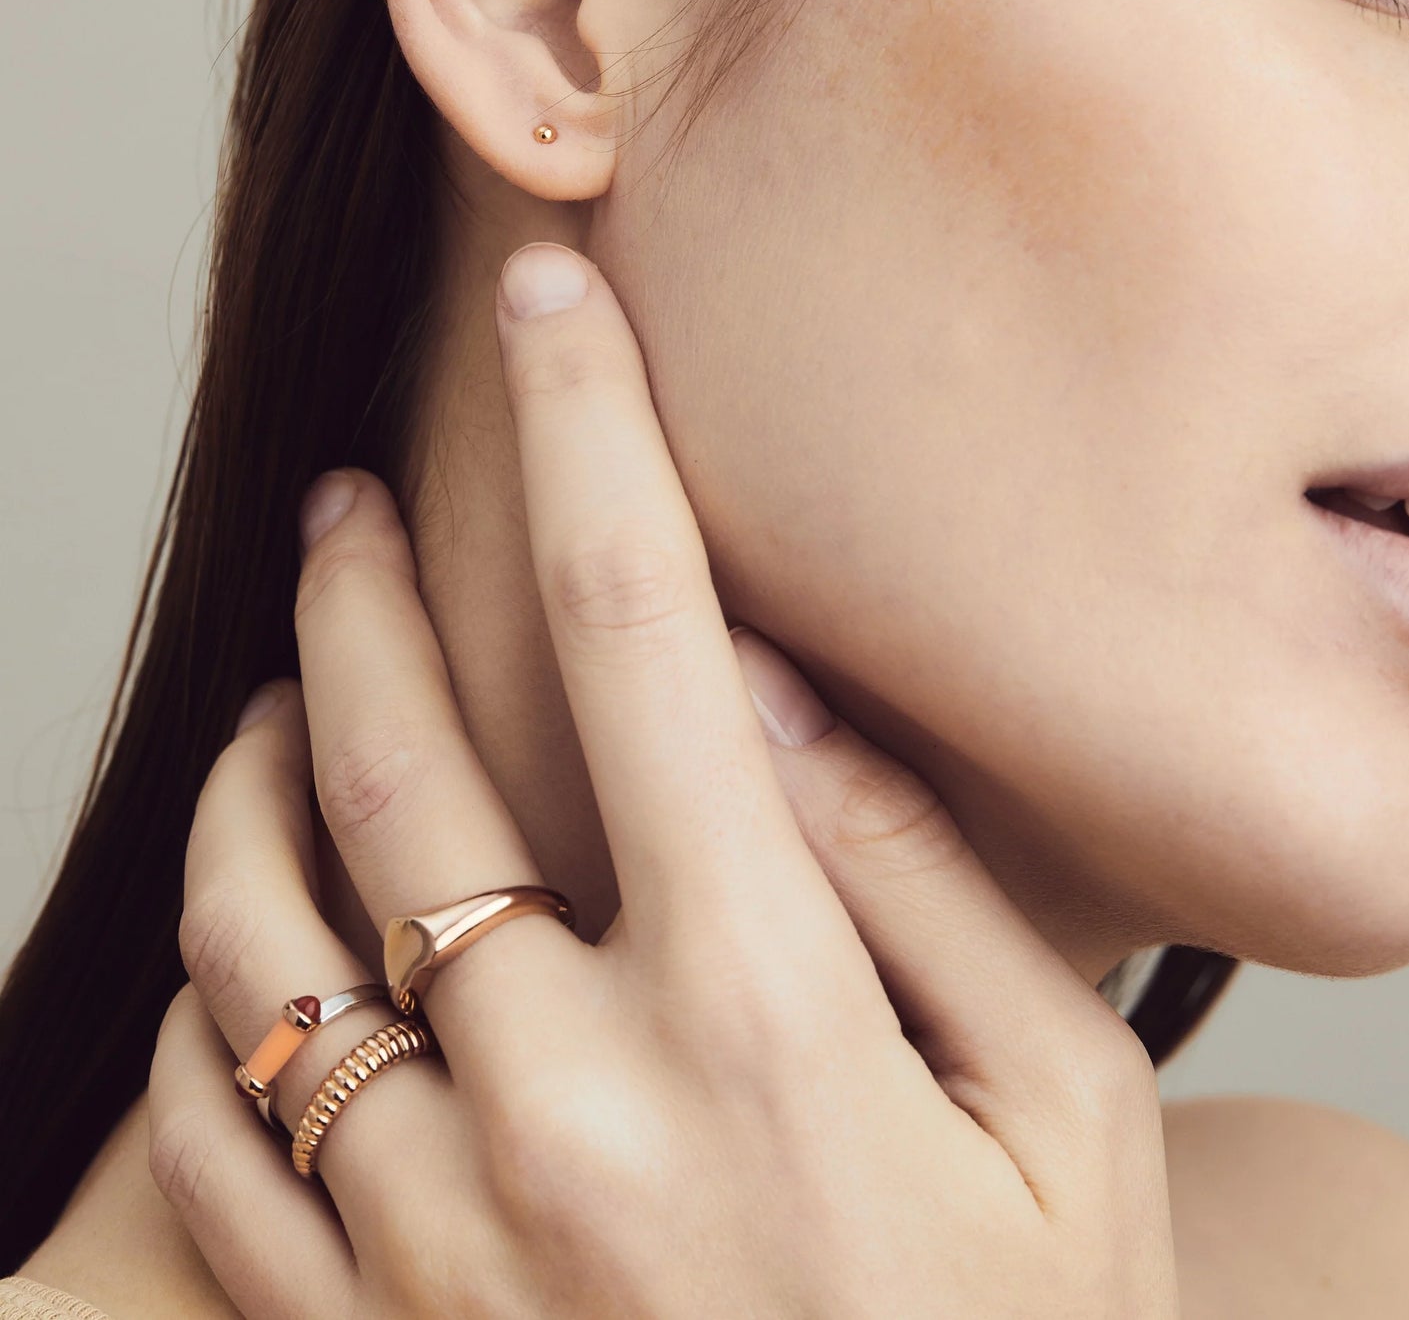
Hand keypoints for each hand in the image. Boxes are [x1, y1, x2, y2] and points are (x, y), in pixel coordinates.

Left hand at [147, 242, 1179, 1317]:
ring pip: (256, 928)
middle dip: (352, 588)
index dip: (594, 433)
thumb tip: (778, 697)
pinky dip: (216, 991)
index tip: (550, 305)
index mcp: (761, 1016)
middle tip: (341, 508)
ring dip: (246, 775)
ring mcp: (437, 1237)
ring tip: (270, 704)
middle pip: (395, 754)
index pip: (643, 631)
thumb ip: (927, 885)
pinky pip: (218, 1121)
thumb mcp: (1070, 1117)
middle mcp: (565, 1104)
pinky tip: (256, 942)